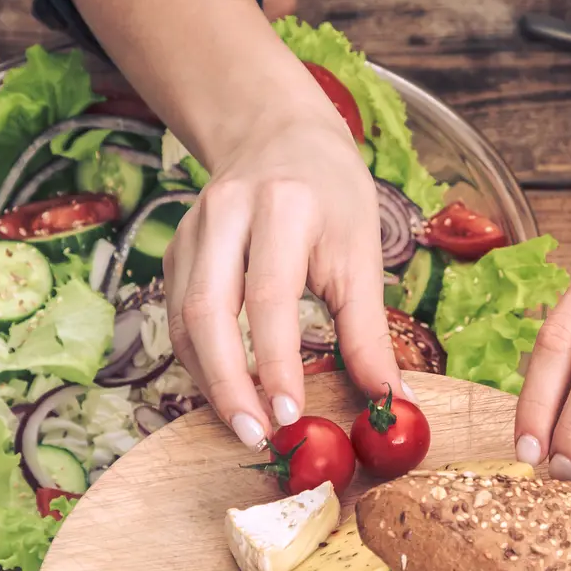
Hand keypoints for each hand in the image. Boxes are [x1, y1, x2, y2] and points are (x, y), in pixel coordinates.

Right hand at [164, 107, 401, 448]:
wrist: (278, 133)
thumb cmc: (332, 192)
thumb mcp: (364, 252)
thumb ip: (369, 332)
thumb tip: (394, 401)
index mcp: (284, 207)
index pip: (270, 296)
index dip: (275, 362)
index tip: (291, 416)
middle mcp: (227, 214)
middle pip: (208, 311)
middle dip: (228, 384)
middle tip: (256, 437)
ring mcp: (192, 230)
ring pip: (184, 319)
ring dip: (211, 381)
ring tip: (245, 425)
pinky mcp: (175, 249)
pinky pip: (178, 317)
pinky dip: (201, 361)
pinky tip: (228, 390)